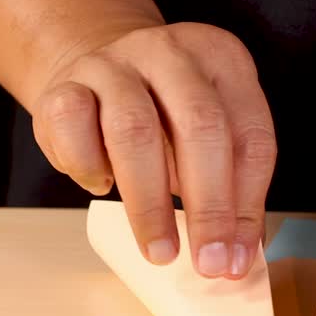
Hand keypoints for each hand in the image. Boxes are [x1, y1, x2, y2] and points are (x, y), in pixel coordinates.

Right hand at [32, 22, 276, 278]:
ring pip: (134, 131)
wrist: (92, 69)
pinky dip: (88, 167)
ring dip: (149, 204)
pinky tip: (101, 187)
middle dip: (208, 206)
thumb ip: (229, 189)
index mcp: (222, 59)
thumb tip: (236, 258)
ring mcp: (113, 63)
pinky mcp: (65, 84)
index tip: (236, 259)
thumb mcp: (208, 138)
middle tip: (207, 262)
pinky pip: (73, 125)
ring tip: (160, 251)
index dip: (247, 205)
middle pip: (200, 126)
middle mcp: (170, 52)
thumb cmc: (162, 117)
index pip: (250, 136)